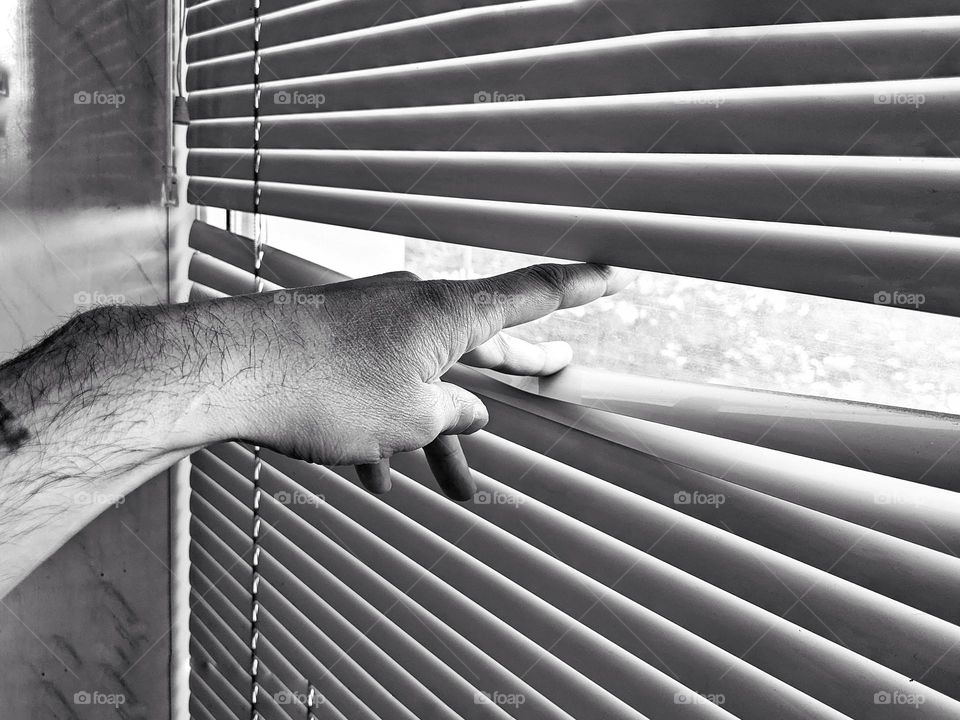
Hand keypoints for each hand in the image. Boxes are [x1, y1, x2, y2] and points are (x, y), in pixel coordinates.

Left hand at [207, 263, 632, 499]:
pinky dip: (384, 430)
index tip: (611, 274)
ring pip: (425, 381)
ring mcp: (373, 324)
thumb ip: (452, 416)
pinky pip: (377, 389)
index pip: (529, 296)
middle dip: (514, 373)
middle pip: (481, 346)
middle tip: (557, 370)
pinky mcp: (337, 343)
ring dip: (439, 435)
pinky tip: (374, 477)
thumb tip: (470, 413)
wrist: (229, 370)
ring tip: (456, 491)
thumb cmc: (326, 391)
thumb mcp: (410, 420)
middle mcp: (415, 310)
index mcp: (447, 315)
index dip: (575, 288)